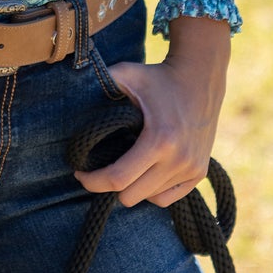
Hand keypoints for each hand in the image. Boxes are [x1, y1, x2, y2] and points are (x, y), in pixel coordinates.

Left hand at [74, 15, 230, 208]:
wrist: (200, 78)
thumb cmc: (158, 77)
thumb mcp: (127, 74)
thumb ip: (100, 84)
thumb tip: (72, 96)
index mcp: (159, 140)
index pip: (118, 179)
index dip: (93, 181)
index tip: (79, 172)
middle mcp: (178, 160)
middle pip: (131, 196)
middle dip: (109, 185)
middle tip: (100, 169)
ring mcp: (191, 169)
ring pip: (149, 199)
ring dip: (132, 187)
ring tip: (124, 166)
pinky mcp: (199, 173)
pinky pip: (166, 199)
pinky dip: (151, 192)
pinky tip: (142, 173)